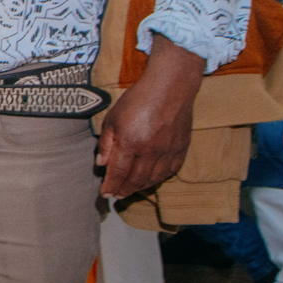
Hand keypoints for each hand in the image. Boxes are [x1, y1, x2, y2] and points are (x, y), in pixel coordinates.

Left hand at [96, 35, 203, 198]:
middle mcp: (150, 150)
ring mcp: (168, 151)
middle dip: (124, 190)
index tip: (105, 194)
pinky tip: (151, 179)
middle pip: (136, 180)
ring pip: (154, 178)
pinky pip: (170, 171)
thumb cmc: (138, 99)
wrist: (170, 87)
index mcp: (131, 142)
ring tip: (130, 190)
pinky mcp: (181, 148)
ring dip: (140, 187)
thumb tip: (101, 164)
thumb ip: (106, 143)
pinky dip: (159, 179)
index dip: (111, 186)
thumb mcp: (113, 118)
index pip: (118, 173)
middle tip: (116, 196)